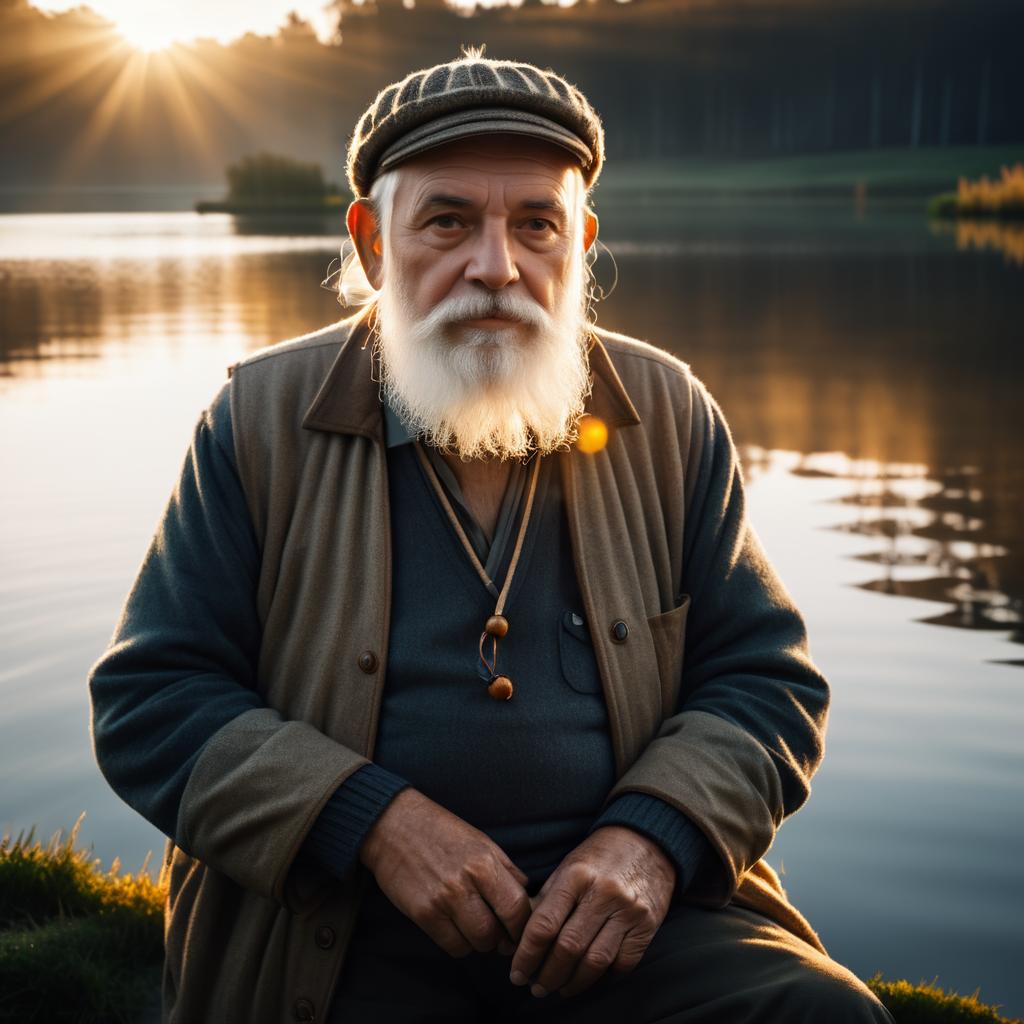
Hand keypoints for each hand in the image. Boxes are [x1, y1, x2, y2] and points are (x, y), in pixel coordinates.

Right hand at [360, 788, 531, 957]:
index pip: (517, 908)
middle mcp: (464, 883)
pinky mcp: (422, 914)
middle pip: (496, 933)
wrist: (394, 826)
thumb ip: (507, 870)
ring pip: (475, 944)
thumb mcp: (481, 841)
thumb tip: (529, 898)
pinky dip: (459, 943)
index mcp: (484, 862)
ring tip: (475, 926)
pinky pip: (452, 947)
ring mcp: (442, 901)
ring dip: (479, 942)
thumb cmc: (442, 831)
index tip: (520, 928)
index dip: (523, 925)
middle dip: (501, 937)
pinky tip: (456, 927)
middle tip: (497, 931)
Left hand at [509, 825, 675, 998]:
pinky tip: (589, 976)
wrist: (646, 843)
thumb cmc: (597, 859)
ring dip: (573, 983)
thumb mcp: (567, 869)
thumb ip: (543, 903)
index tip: (517, 974)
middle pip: (568, 948)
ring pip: (595, 962)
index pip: (544, 925)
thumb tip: (514, 942)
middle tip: (536, 988)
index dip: (526, 955)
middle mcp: (603, 892)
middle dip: (548, 975)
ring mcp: (628, 910)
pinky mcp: (647, 925)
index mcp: (576, 874)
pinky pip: (622, 963)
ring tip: (559, 989)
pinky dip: (603, 976)